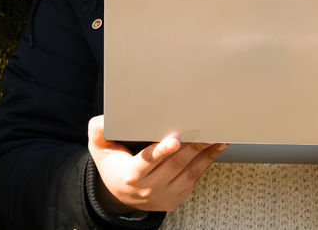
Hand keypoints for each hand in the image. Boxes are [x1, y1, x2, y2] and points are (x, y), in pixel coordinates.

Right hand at [87, 115, 227, 213]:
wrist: (120, 196)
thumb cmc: (114, 165)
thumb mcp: (101, 149)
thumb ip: (99, 132)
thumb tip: (104, 119)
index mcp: (131, 175)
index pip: (148, 161)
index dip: (162, 151)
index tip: (175, 141)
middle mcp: (148, 189)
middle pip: (175, 164)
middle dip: (194, 145)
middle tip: (208, 129)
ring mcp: (164, 196)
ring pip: (189, 172)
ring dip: (206, 153)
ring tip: (219, 137)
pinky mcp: (176, 199)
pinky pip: (195, 178)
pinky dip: (206, 162)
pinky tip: (215, 148)